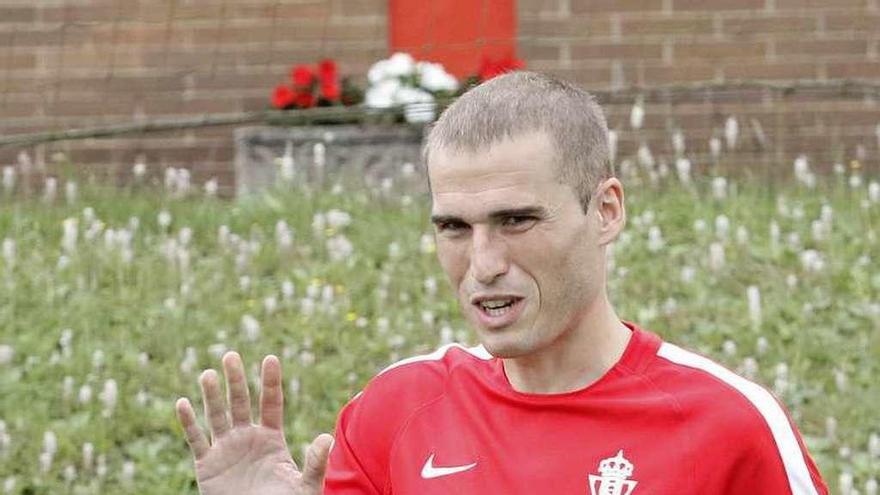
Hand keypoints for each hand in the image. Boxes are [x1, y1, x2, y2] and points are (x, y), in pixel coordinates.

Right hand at [176, 352, 332, 494]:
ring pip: (217, 416)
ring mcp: (226, 449)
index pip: (271, 403)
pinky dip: (188, 422)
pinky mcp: (207, 465)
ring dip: (211, 395)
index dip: (270, 381)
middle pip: (240, 403)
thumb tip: (327, 438)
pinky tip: (183, 402)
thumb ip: (315, 463)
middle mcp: (247, 438)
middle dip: (235, 380)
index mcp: (272, 439)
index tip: (270, 358)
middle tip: (231, 356)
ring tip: (208, 374)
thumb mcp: (304, 486)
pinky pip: (196, 439)